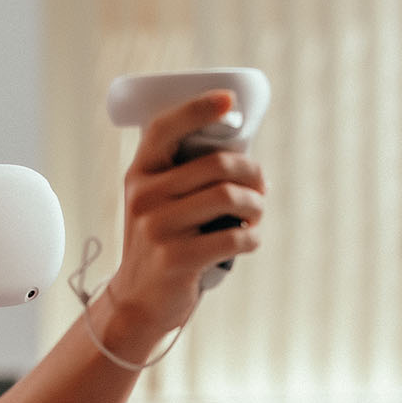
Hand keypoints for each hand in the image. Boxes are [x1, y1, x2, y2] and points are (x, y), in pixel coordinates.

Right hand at [102, 91, 266, 347]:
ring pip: (229, 197)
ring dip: (256, 206)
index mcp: (139, 174)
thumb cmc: (162, 244)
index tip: (229, 101)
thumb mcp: (158, 204)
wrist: (140, 301)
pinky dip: (252, 239)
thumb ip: (185, 178)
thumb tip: (245, 156)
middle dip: (253, 174)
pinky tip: (248, 241)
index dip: (198, 109)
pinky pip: (233, 238)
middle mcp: (144, 197)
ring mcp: (157, 228)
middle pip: (216, 165)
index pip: (164, 128)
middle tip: (262, 188)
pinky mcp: (176, 259)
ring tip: (255, 215)